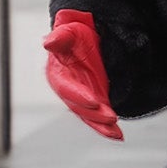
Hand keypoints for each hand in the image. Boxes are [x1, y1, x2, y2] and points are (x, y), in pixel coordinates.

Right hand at [43, 8, 122, 138]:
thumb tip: (48, 42)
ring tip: (116, 133)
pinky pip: (99, 119)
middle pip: (80, 107)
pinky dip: (108, 128)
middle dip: (95, 115)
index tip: (94, 103)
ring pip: (90, 117)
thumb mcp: (69, 32)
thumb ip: (60, 38)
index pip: (67, 88)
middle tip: (111, 118)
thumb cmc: (75, 35)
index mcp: (58, 74)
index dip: (79, 96)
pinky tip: (118, 135)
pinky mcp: (94, 103)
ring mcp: (82, 99)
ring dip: (102, 126)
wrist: (88, 39)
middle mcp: (68, 90)